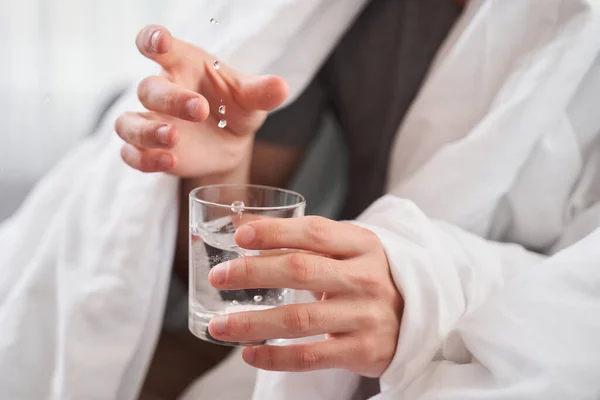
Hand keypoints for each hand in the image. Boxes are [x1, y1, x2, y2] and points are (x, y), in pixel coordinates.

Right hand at [114, 25, 288, 177]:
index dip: (153, 40)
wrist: (232, 143)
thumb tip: (281, 87)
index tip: (159, 43)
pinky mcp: (150, 151)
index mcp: (182, 66)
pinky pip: (131, 154)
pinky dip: (144, 160)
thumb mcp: (251, 98)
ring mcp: (152, 122)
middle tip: (199, 110)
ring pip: (128, 123)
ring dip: (146, 131)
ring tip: (172, 138)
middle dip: (171, 99)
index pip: (157, 44)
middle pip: (149, 88)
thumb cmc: (234, 108)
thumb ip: (262, 91)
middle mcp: (162, 91)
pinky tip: (169, 162)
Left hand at [207, 216, 402, 377]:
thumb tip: (240, 223)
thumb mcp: (346, 251)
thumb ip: (302, 239)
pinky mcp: (361, 350)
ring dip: (252, 322)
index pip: (314, 232)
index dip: (275, 232)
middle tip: (219, 276)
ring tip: (219, 324)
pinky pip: (310, 356)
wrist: (415, 320)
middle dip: (253, 273)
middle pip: (300, 270)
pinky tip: (249, 353)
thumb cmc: (366, 278)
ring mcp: (365, 315)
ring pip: (299, 318)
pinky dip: (275, 356)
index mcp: (362, 244)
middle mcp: (366, 277)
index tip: (239, 235)